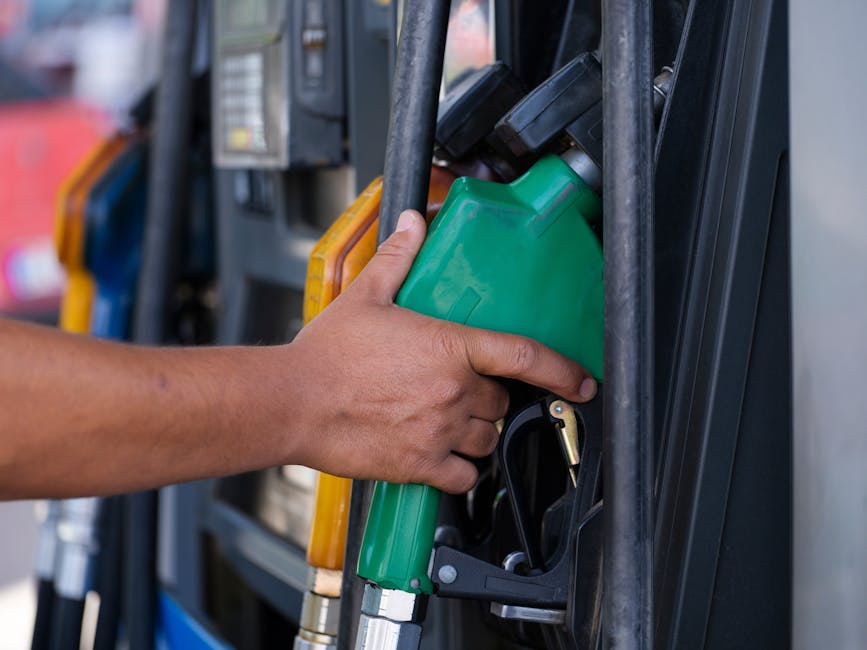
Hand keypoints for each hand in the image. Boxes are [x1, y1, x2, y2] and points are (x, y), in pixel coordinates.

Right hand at [289, 210, 596, 493]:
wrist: (293, 402)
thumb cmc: (327, 354)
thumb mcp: (366, 296)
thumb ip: (398, 258)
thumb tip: (413, 223)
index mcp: (449, 347)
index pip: (524, 356)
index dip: (563, 370)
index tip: (582, 382)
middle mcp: (453, 392)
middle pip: (502, 400)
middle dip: (491, 395)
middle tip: (461, 389)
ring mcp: (440, 431)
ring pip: (488, 437)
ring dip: (479, 430)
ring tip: (451, 419)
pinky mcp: (421, 464)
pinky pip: (464, 476)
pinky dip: (461, 468)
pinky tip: (443, 455)